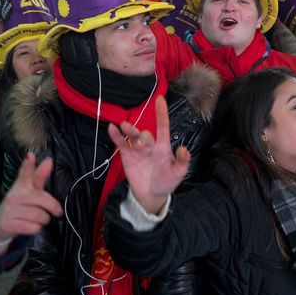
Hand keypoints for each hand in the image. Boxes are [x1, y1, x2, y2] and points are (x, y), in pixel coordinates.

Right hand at [0, 153, 62, 260]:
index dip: (28, 165)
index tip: (31, 155)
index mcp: (21, 185)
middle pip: (43, 199)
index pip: (25, 174)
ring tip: (39, 219)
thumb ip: (39, 177)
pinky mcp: (8, 224)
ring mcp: (10, 210)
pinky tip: (30, 226)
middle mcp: (14, 195)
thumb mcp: (27, 190)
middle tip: (54, 211)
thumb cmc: (19, 205)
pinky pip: (33, 227)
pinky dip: (37, 228)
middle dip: (53, 207)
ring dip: (45, 220)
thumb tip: (49, 160)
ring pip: (40, 215)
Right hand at [108, 96, 190, 214]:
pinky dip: (116, 136)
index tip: (159, 99)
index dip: (161, 113)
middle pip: (145, 133)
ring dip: (129, 130)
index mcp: (163, 146)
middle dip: (141, 134)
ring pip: (132, 136)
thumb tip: (183, 149)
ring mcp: (137, 149)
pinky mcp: (127, 156)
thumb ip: (182, 162)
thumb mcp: (178, 173)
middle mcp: (150, 145)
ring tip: (124, 126)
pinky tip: (112, 128)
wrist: (151, 195)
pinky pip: (121, 143)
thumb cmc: (167, 181)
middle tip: (141, 142)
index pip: (163, 126)